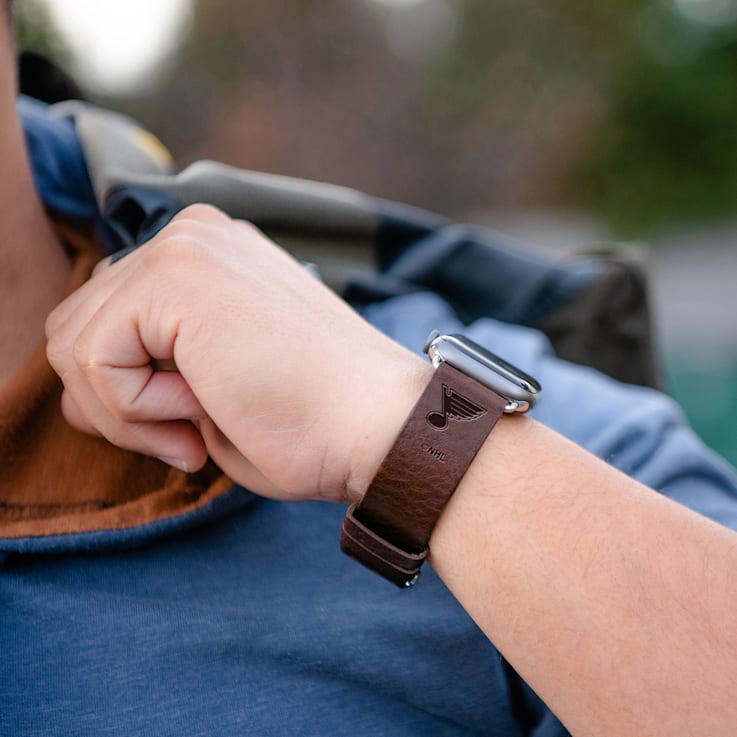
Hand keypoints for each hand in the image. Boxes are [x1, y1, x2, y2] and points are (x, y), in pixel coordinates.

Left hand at [46, 205, 429, 502]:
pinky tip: (203, 408)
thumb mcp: (210, 389)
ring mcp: (182, 247)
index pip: (109, 323)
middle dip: (117, 402)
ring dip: (126, 408)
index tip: (197, 427)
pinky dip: (134, 409)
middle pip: (80, 328)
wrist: (376, 426)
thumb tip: (80, 390)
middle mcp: (191, 237)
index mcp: (206, 258)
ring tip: (198, 422)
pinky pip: (91, 358)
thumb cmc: (310, 421)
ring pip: (74, 344)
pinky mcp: (174, 275)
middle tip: (189, 434)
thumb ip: (147, 367)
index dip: (131, 396)